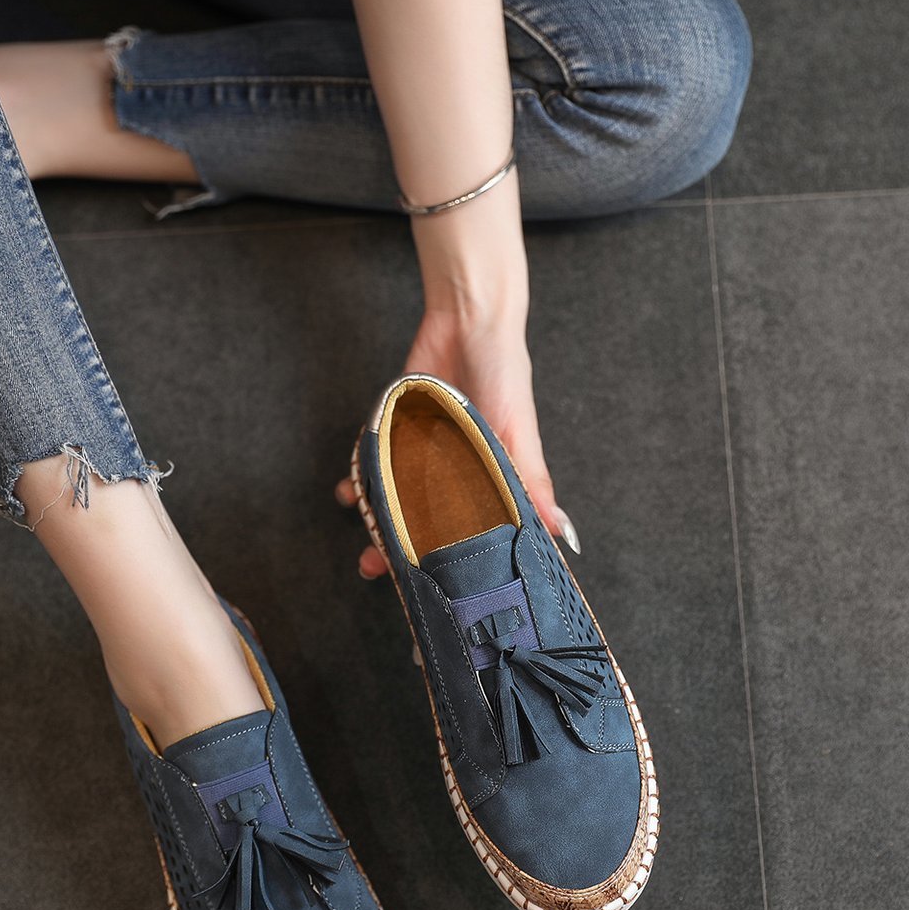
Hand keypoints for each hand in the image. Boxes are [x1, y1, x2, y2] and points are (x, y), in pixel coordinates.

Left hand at [335, 306, 578, 579]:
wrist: (468, 321)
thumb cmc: (505, 373)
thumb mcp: (519, 432)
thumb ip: (533, 481)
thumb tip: (560, 531)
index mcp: (489, 480)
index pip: (471, 532)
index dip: (454, 561)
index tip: (436, 587)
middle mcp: (456, 473)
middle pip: (427, 523)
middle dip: (405, 550)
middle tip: (379, 569)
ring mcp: (425, 453)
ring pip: (397, 500)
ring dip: (377, 520)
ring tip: (361, 542)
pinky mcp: (398, 429)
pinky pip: (376, 463)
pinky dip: (360, 480)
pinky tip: (348, 490)